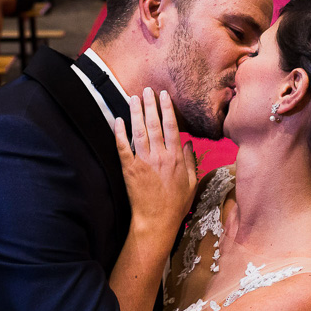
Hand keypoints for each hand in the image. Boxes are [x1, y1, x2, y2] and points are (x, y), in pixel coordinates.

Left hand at [114, 88, 197, 234]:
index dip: (167, 109)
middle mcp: (159, 156)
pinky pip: (122, 148)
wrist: (156, 221)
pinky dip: (120, 133)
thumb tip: (188, 143)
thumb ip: (190, 161)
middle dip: (150, 104)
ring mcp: (143, 162)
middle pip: (154, 124)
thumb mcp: (192, 183)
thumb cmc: (176, 204)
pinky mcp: (129, 170)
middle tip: (147, 90)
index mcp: (175, 158)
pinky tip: (119, 120)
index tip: (164, 95)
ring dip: (136, 112)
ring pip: (138, 131)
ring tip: (134, 98)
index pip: (172, 127)